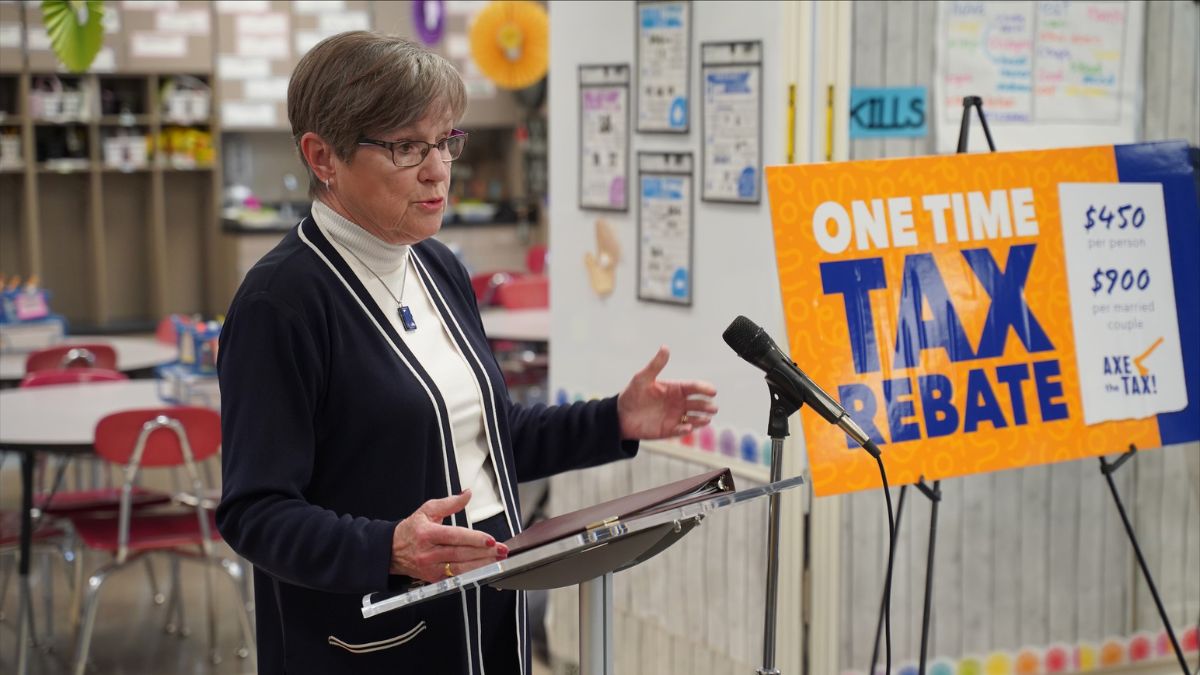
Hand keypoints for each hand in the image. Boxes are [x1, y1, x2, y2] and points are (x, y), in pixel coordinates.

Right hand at [390, 490, 507, 581]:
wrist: (392, 551)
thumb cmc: (411, 530)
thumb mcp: (427, 510)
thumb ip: (450, 503)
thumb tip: (467, 494)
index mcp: (427, 534)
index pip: (454, 536)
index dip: (474, 539)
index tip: (491, 539)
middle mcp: (428, 553)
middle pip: (460, 554)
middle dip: (484, 553)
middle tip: (501, 550)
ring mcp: (431, 568)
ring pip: (460, 569)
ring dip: (482, 565)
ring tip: (497, 560)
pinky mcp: (434, 579)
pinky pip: (456, 578)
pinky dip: (471, 574)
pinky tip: (484, 570)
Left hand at [617, 346, 717, 439]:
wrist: (620, 415)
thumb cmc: (632, 394)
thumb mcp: (642, 378)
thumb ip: (655, 365)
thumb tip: (665, 347)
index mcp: (675, 388)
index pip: (694, 387)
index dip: (704, 388)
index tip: (712, 391)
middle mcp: (679, 403)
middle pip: (698, 403)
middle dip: (707, 405)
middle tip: (713, 407)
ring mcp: (675, 417)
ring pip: (694, 417)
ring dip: (702, 418)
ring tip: (707, 418)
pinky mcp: (670, 430)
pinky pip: (682, 430)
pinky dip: (686, 429)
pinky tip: (689, 427)